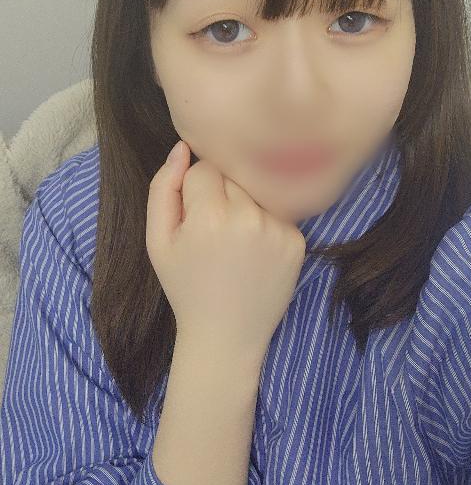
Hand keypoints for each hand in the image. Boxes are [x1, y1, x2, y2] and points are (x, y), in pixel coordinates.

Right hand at [146, 141, 306, 369]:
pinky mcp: (297, 242)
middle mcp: (249, 218)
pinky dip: (265, 225)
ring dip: (245, 207)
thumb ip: (163, 188)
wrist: (225, 336)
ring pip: (257, 191)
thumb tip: (182, 148)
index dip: (195, 191)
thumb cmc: (186, 286)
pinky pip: (277, 212)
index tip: (195, 218)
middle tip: (214, 233)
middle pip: (234, 176)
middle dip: (221, 196)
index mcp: (210, 216)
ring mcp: (277, 230)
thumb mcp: (158, 240)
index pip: (205, 168)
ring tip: (234, 244)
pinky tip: (254, 253)